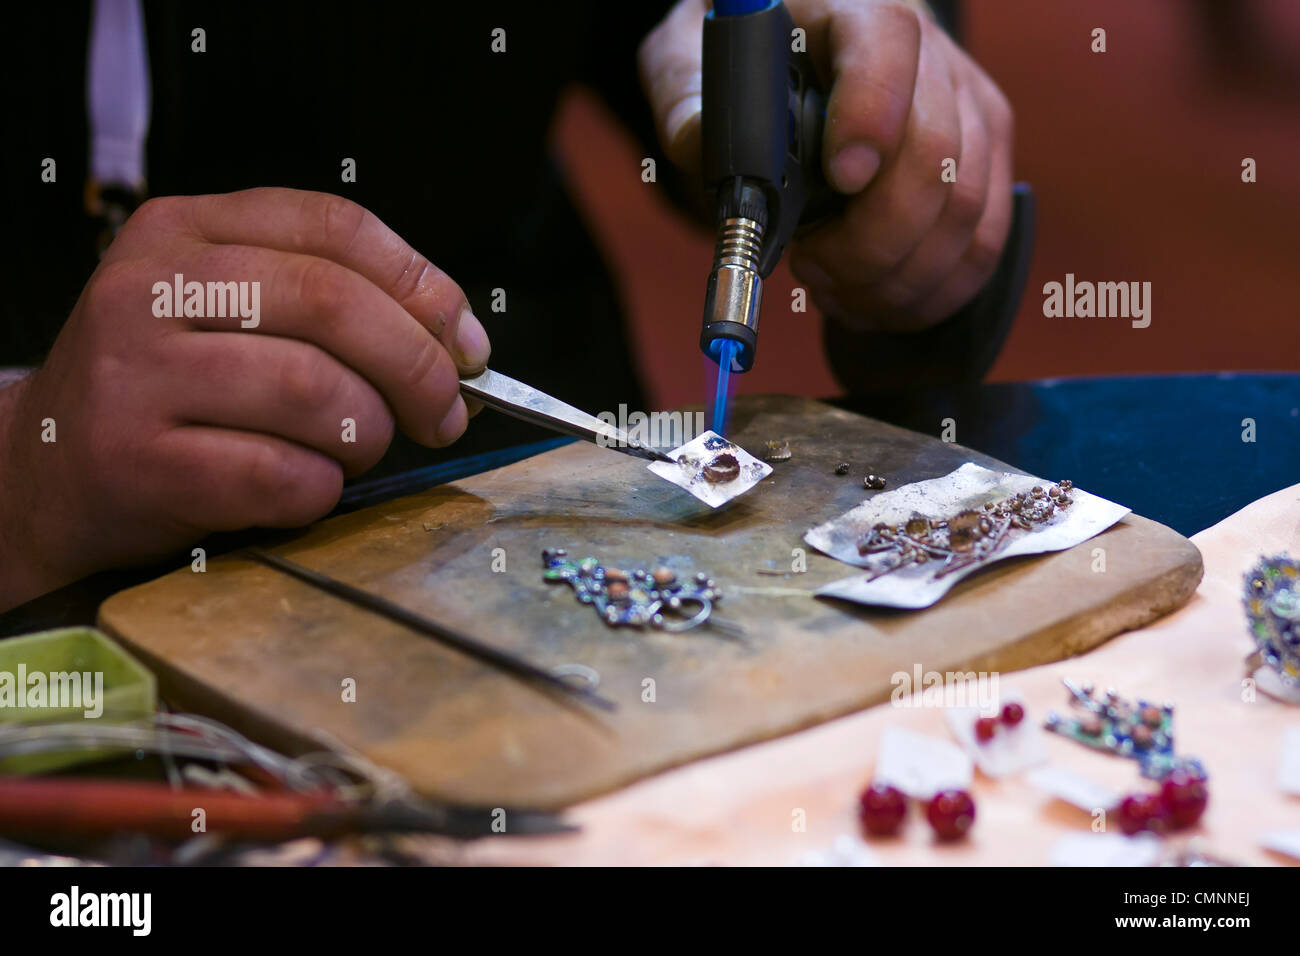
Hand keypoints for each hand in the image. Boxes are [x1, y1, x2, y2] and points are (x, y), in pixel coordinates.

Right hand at [0, 187, 489, 608]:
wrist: (45, 471)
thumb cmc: (170, 392)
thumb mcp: (228, 313)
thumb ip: (329, 304)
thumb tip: (460, 344)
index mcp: (186, 229)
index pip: (336, 227)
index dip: (424, 287)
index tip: (468, 344)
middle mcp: (153, 287)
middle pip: (336, 304)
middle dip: (418, 368)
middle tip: (444, 415)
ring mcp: (137, 374)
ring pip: (317, 392)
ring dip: (368, 435)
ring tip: (356, 451)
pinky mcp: (137, 461)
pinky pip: (281, 475)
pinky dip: (321, 489)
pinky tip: (306, 488)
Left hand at [640, 0, 1014, 331]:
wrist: (786, 66)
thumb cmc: (739, 68)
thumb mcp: (689, 69)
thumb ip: (689, 109)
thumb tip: (710, 154)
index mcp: (851, 10)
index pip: (886, 48)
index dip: (870, 119)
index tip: (838, 180)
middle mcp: (927, 54)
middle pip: (935, 156)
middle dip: (872, 241)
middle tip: (812, 267)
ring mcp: (967, 108)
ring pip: (964, 211)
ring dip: (896, 278)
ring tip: (834, 291)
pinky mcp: (984, 160)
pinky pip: (982, 241)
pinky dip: (929, 292)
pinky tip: (873, 300)